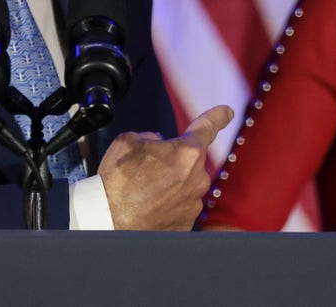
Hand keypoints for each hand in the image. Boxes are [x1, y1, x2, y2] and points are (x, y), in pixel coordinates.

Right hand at [99, 105, 233, 230]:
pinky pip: (180, 206)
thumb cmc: (118, 183)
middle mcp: (197, 178)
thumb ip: (150, 137)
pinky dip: (166, 205)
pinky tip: (148, 207)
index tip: (226, 112)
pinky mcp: (187, 223)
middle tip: (146, 170)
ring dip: (169, 185)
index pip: (208, 127)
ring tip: (142, 192)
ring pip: (184, 185)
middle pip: (189, 161)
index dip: (218, 116)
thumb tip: (157, 144)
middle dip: (173, 161)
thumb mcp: (128, 141)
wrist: (109, 223)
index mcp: (187, 152)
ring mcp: (193, 203)